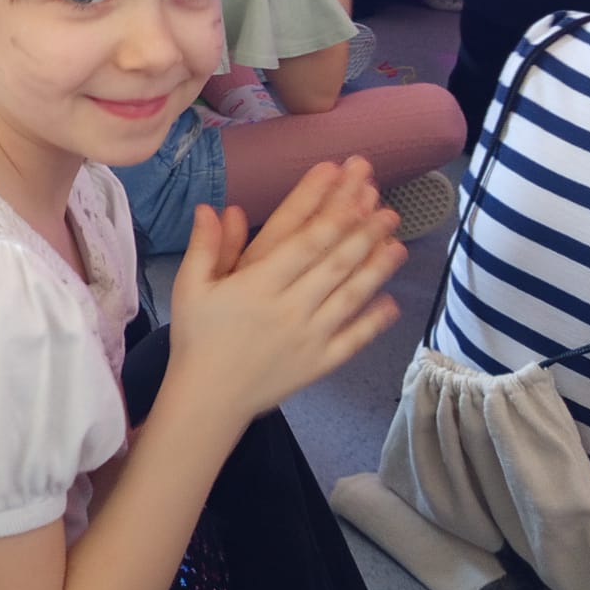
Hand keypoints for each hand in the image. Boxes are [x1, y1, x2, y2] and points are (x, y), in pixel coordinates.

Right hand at [166, 160, 403, 417]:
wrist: (208, 399)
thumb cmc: (197, 338)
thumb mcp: (190, 287)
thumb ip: (204, 246)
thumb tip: (212, 206)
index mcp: (257, 286)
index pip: (302, 243)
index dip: (330, 214)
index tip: (351, 190)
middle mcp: (288, 308)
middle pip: (334, 264)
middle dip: (363, 234)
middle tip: (388, 209)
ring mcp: (309, 338)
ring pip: (350, 297)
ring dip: (376, 269)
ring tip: (399, 244)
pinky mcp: (320, 364)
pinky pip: (353, 339)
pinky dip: (374, 321)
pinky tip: (391, 302)